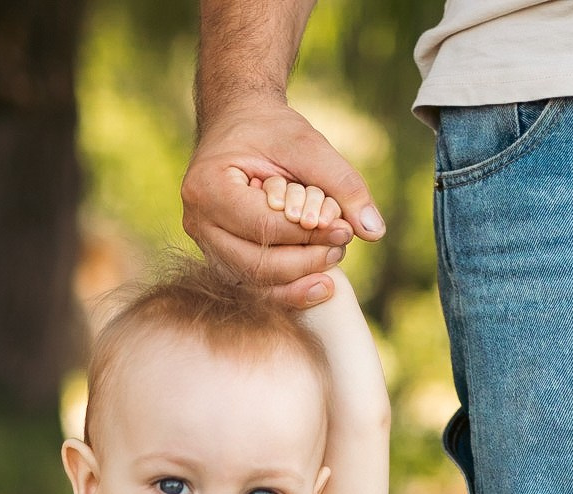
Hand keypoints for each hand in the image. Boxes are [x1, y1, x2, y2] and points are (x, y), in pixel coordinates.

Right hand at [183, 100, 380, 306]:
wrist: (237, 125)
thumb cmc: (268, 130)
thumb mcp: (307, 144)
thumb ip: (342, 183)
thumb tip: (374, 231)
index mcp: (208, 187)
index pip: (263, 227)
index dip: (308, 236)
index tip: (345, 231)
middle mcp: (197, 221)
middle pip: (254, 263)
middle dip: (303, 263)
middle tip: (339, 250)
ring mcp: (204, 243)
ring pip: (252, 282)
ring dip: (296, 282)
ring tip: (331, 268)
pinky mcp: (219, 256)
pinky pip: (252, 284)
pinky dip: (285, 289)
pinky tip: (316, 285)